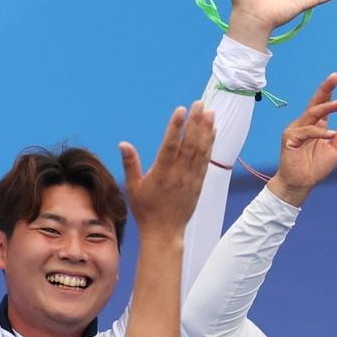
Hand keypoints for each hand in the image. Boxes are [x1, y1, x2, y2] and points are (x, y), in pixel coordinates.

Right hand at [119, 102, 215, 237]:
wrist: (164, 232)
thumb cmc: (145, 210)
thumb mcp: (132, 188)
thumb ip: (130, 164)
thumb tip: (123, 143)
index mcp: (161, 174)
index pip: (170, 146)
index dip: (176, 127)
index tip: (181, 110)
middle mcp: (178, 174)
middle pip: (189, 144)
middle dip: (195, 122)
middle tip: (199, 103)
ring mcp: (190, 179)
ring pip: (200, 150)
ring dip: (206, 130)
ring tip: (209, 111)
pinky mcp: (198, 183)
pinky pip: (206, 160)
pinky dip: (210, 144)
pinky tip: (212, 131)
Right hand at [267, 74, 336, 206]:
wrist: (300, 184)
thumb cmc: (314, 168)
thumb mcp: (335, 150)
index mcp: (316, 126)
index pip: (322, 104)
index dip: (328, 91)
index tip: (335, 77)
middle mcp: (305, 125)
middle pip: (315, 103)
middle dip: (324, 90)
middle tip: (334, 77)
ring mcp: (296, 130)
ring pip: (311, 115)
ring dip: (326, 108)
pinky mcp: (290, 139)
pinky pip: (306, 131)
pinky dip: (319, 132)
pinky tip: (331, 135)